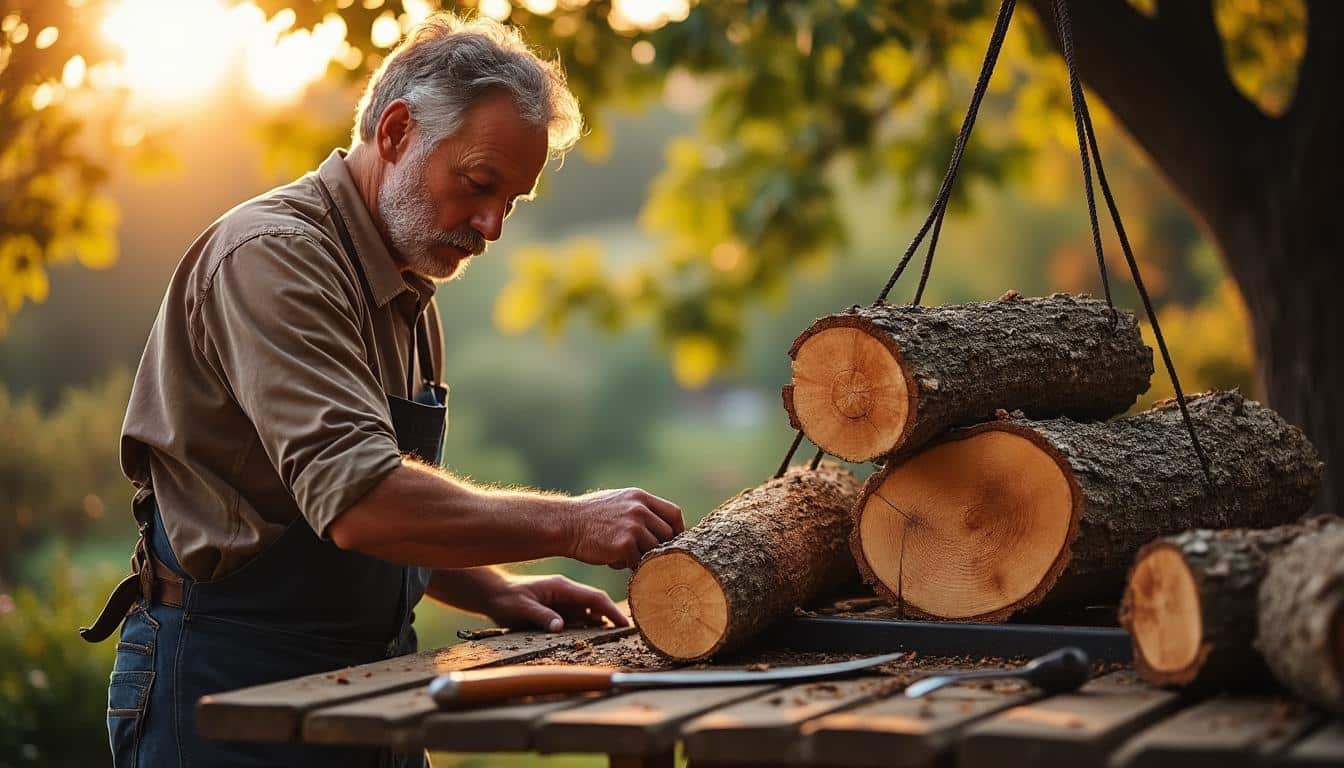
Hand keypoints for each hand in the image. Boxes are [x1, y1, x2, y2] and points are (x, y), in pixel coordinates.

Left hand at [483, 574, 630, 631]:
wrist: (492, 595)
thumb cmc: (506, 599)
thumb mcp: (521, 609)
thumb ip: (541, 616)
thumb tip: (560, 627)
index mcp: (562, 587)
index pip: (594, 597)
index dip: (611, 610)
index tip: (624, 623)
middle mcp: (566, 594)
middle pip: (596, 605)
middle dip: (612, 618)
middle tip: (626, 635)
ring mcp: (563, 602)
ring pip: (589, 614)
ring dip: (599, 626)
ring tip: (613, 640)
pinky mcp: (559, 611)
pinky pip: (578, 620)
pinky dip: (586, 629)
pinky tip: (591, 641)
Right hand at [563, 488, 683, 569]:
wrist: (564, 524)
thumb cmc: (589, 517)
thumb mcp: (618, 502)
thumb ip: (639, 511)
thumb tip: (660, 528)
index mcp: (640, 497)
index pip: (674, 514)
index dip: (676, 531)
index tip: (671, 543)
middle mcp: (640, 509)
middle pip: (668, 535)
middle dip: (660, 548)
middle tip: (644, 555)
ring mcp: (634, 526)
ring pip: (654, 551)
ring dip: (642, 558)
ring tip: (621, 556)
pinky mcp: (625, 545)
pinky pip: (638, 563)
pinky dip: (627, 565)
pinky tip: (611, 560)